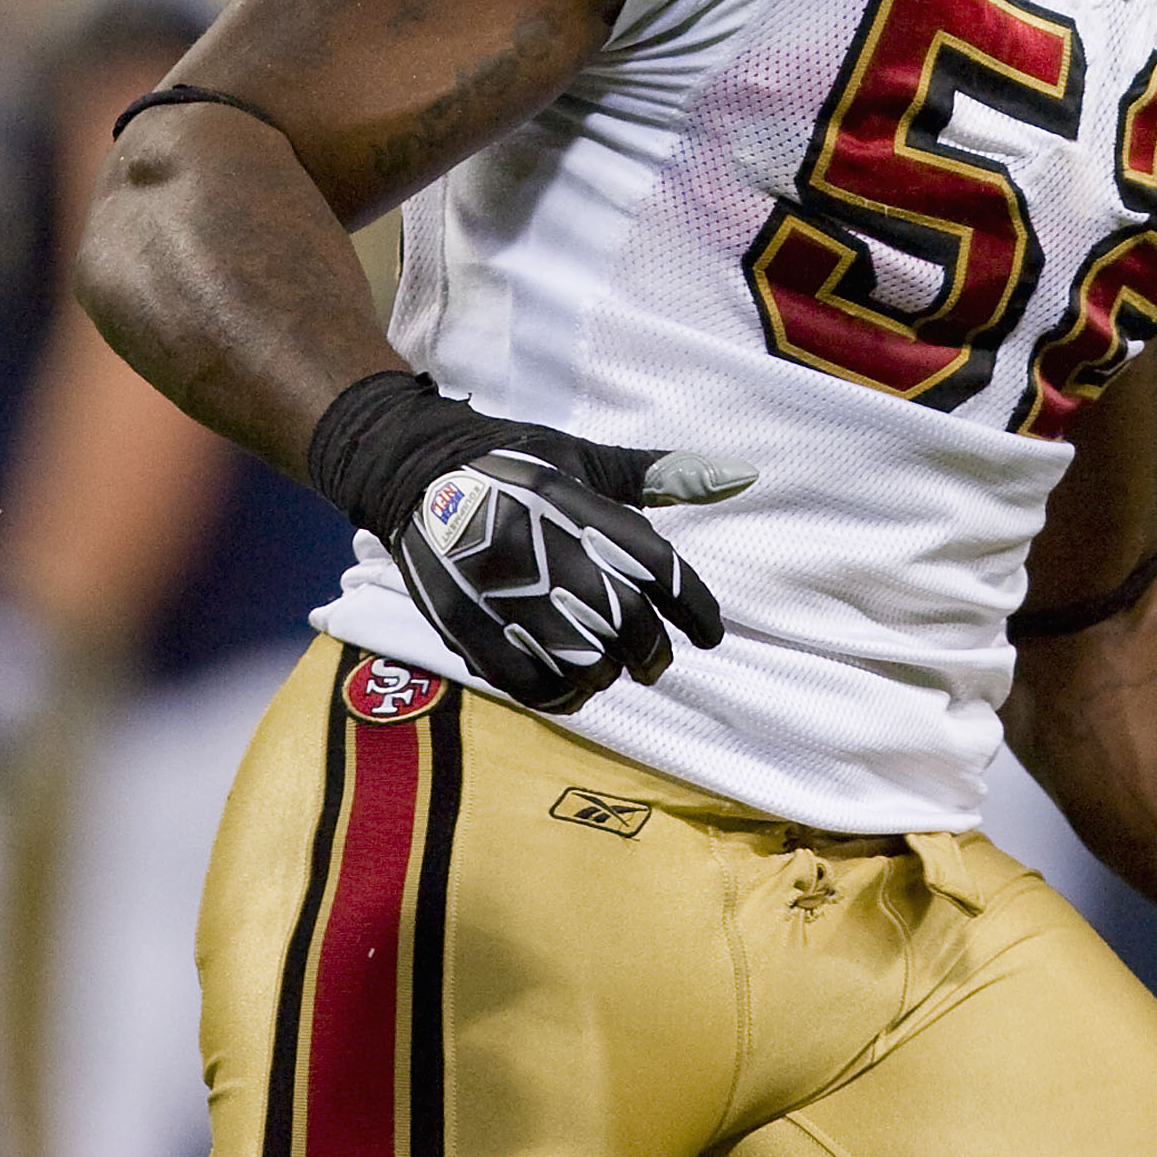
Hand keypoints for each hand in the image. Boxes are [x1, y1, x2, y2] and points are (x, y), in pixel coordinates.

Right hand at [398, 446, 743, 711]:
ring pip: (579, 661)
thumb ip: (661, 476)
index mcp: (581, 508)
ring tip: (608, 672)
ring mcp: (502, 590)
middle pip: (625, 623)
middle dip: (650, 654)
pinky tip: (567, 689)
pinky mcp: (464, 623)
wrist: (414, 470)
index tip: (711, 636)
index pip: (660, 569)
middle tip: (654, 664)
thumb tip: (742, 476)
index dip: (696, 609)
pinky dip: (556, 695)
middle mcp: (545, 549)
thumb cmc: (517, 465)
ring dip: (604, 677)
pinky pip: (525, 681)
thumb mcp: (587, 461)